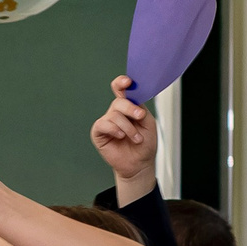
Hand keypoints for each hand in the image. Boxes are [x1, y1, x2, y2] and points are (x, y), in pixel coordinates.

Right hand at [90, 73, 158, 191]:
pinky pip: (103, 125)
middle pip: (119, 102)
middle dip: (130, 108)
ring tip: (136, 138)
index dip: (122, 83)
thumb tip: (132, 100)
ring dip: (128, 127)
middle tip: (140, 117)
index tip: (128, 82)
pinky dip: (114, 129)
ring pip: (114, 115)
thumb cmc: (145, 143)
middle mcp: (116, 112)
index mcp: (128, 106)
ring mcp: (107, 122)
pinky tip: (121, 136)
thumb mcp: (148, 123)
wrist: (140, 163)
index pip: (121, 90)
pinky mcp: (99, 133)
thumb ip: (140, 109)